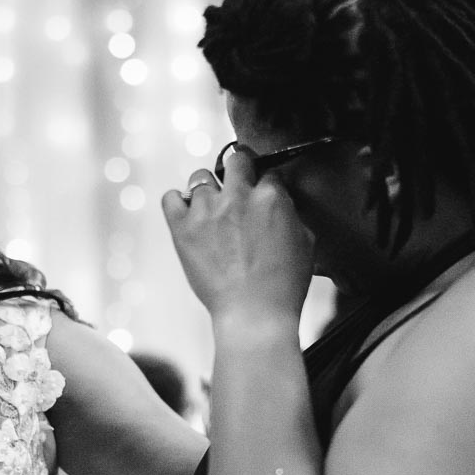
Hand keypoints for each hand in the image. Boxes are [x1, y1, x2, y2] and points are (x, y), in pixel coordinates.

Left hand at [161, 147, 314, 324]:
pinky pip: (170, 198)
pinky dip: (177, 202)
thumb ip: (290, 214)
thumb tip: (280, 204)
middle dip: (239, 170)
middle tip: (238, 186)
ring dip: (208, 190)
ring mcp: (207, 211)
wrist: (254, 314)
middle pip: (235, 160)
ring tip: (212, 209)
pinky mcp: (182, 228)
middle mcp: (237, 197)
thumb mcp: (305, 242)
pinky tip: (186, 213)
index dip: (266, 183)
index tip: (261, 194)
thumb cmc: (283, 286)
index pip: (268, 172)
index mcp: (271, 197)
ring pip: (200, 177)